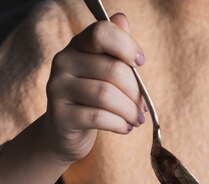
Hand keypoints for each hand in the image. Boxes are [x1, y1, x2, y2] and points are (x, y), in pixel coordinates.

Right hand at [43, 13, 146, 163]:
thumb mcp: (104, 73)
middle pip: (111, 70)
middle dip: (135, 92)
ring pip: (106, 95)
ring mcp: (58, 89)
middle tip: (142, 107)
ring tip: (136, 120)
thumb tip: (122, 19)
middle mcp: (63, 62)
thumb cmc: (91, 100)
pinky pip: (98, 117)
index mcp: (77, 46)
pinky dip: (119, 124)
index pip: (101, 33)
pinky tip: (125, 128)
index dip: (126, 46)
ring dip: (129, 111)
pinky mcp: (61, 116)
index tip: (140, 63)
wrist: (65, 133)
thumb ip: (114, 49)